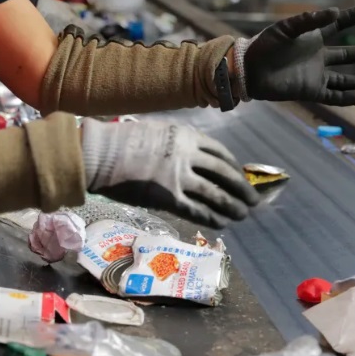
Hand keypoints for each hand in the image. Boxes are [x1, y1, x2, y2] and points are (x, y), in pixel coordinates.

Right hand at [81, 119, 259, 227]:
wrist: (101, 155)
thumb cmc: (124, 142)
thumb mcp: (159, 131)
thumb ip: (179, 144)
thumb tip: (194, 160)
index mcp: (186, 135)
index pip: (220, 152)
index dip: (234, 167)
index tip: (240, 176)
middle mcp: (188, 155)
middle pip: (224, 174)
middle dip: (241, 188)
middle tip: (253, 199)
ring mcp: (179, 177)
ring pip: (215, 195)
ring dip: (232, 206)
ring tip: (243, 215)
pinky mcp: (169, 198)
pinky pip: (197, 211)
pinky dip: (212, 218)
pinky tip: (222, 223)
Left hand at [237, 6, 354, 105]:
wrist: (249, 71)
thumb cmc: (264, 46)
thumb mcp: (287, 29)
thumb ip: (310, 20)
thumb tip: (335, 12)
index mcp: (313, 37)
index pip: (339, 25)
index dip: (354, 18)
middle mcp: (317, 56)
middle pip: (347, 55)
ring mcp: (315, 75)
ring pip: (344, 80)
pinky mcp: (310, 91)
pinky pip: (333, 95)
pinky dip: (348, 98)